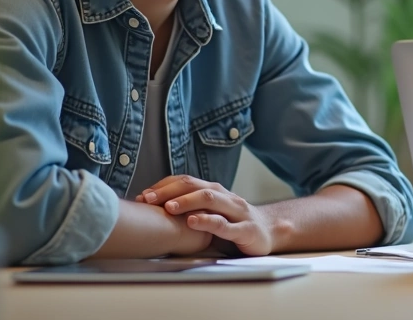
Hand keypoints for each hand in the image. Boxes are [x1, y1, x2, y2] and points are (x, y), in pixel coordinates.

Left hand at [138, 176, 276, 255]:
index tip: (142, 196)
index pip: (186, 182)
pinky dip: (207, 221)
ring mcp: (236, 212)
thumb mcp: (212, 212)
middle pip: (195, 186)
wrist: (270, 231)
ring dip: (187, 202)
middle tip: (148, 199)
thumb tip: (155, 206)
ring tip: (168, 207)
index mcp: (214, 191)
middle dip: (168, 191)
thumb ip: (192, 207)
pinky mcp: (245, 229)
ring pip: (210, 200)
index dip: (163, 187)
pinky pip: (224, 224)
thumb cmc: (235, 222)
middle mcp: (225, 197)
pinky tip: (192, 222)